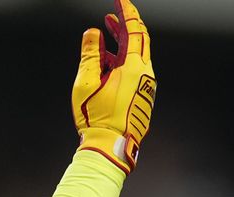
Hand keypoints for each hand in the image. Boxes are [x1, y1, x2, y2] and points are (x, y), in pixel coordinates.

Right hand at [72, 0, 155, 174]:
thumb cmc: (97, 118)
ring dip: (121, 45)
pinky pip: (134, 71)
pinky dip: (122, 61)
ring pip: (136, 57)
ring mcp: (146, 86)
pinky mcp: (142, 97)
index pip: (134, 30)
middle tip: (111, 16)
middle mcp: (145, 75)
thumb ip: (90, 56)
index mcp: (134, 68)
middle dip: (124, 26)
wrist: (111, 145)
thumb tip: (92, 34)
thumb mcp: (87, 83)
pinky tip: (107, 64)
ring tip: (106, 36)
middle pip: (139, 41)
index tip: (120, 0)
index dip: (126, 12)